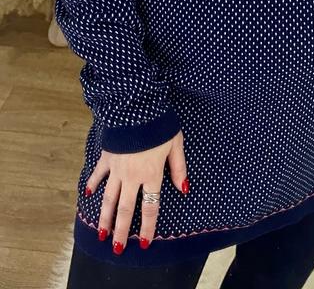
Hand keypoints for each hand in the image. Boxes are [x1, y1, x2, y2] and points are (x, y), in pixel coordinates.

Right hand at [85, 129, 188, 253]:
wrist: (137, 107)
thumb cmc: (161, 124)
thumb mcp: (176, 144)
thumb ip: (179, 168)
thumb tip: (183, 189)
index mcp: (151, 174)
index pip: (150, 206)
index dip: (148, 226)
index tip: (144, 242)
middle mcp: (132, 176)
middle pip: (126, 209)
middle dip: (122, 230)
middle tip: (117, 248)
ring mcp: (117, 168)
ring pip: (109, 198)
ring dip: (105, 217)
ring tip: (101, 233)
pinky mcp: (107, 156)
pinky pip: (98, 174)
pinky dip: (93, 184)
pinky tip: (88, 194)